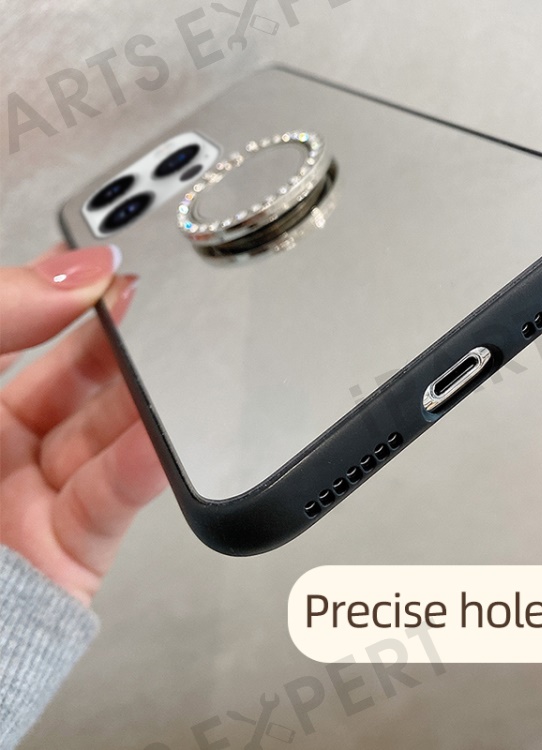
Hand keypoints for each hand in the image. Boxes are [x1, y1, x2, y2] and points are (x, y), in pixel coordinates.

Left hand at [0, 244, 166, 605]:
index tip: (96, 270)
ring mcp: (29, 499)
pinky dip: (146, 465)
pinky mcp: (68, 552)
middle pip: (68, 378)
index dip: (55, 296)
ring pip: (102, 436)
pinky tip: (163, 432)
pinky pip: (116, 497)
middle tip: (143, 308)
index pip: (12, 329)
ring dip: (140, 400)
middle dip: (109, 341)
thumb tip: (76, 272)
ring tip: (170, 362)